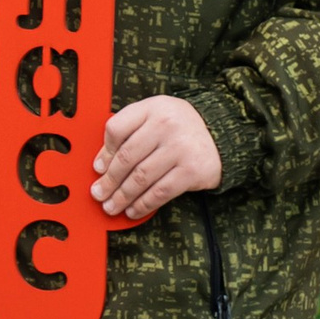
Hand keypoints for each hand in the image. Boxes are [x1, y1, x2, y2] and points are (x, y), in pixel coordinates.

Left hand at [92, 94, 220, 222]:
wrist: (222, 134)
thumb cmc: (180, 127)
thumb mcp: (154, 115)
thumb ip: (128, 131)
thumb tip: (102, 164)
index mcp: (152, 108)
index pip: (116, 129)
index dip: (104, 153)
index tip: (98, 169)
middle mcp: (166, 125)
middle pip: (127, 157)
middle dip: (109, 181)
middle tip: (99, 194)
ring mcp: (180, 148)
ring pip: (141, 178)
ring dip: (122, 197)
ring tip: (112, 206)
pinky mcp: (192, 170)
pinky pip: (160, 192)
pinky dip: (143, 204)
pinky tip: (133, 210)